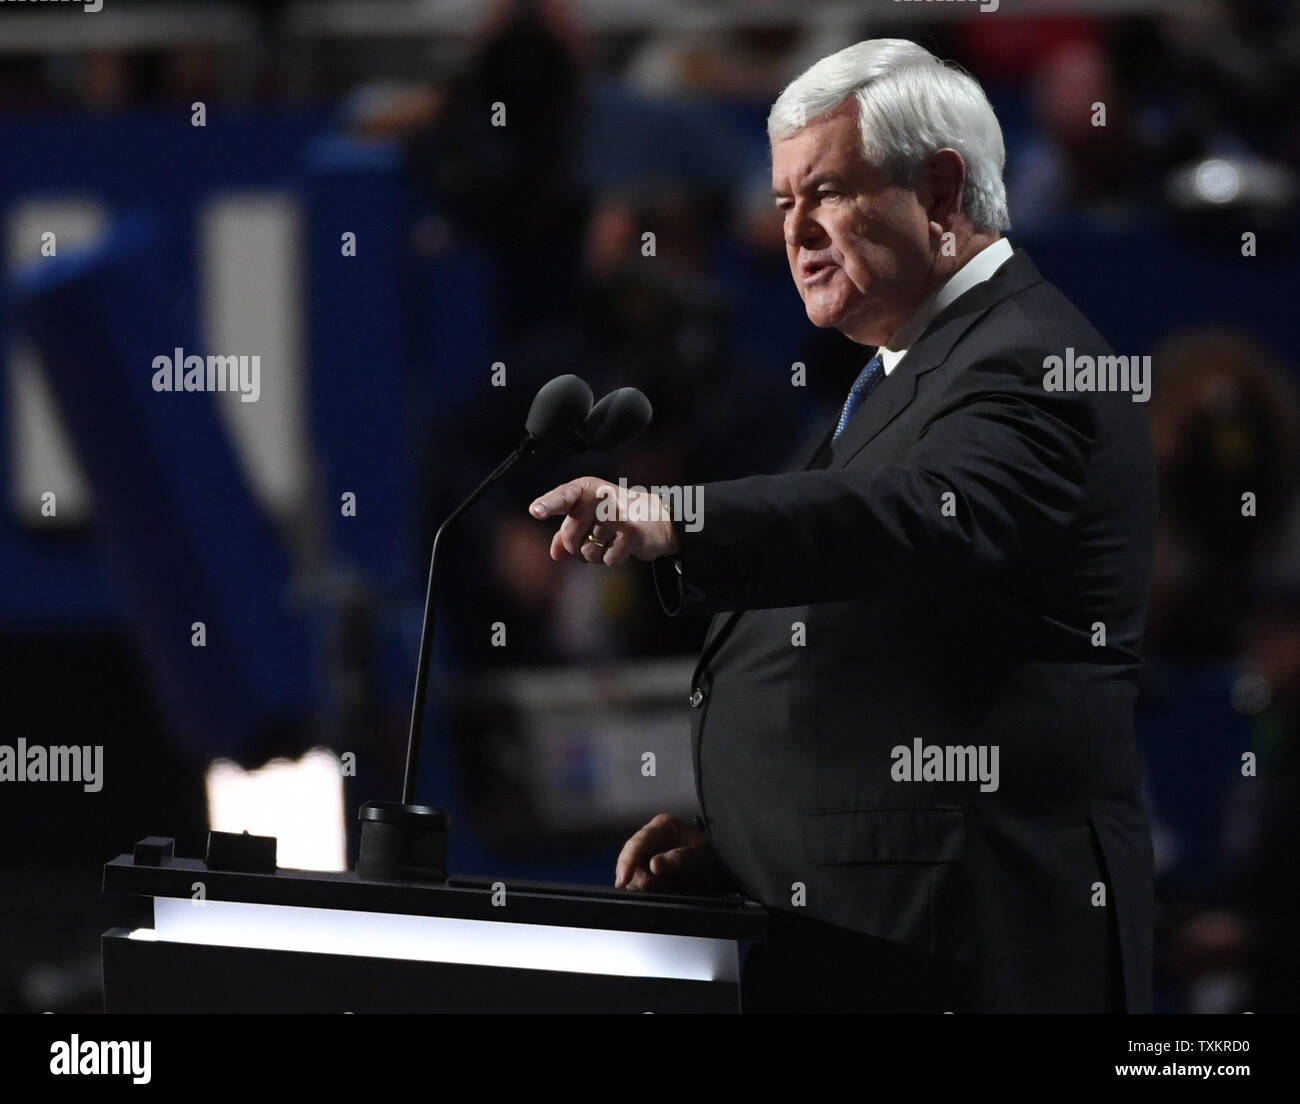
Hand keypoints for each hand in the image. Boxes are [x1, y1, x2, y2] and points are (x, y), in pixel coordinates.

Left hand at [529, 476, 679, 566]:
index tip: (535, 511)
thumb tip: (555, 554)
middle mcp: (601, 498)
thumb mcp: (588, 520)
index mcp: (586, 489)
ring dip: (596, 555)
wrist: (657, 519)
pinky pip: (608, 559)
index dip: (548, 504)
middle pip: (569, 535)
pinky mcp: (632, 532)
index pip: (563, 496)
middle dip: (575, 547)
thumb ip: (567, 534)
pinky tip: (624, 546)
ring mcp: (617, 514)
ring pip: (587, 552)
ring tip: (610, 540)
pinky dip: (614, 559)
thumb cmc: (616, 517)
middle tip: (593, 539)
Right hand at [614, 812, 733, 893]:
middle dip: (635, 875)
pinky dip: (645, 887)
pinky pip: (638, 879)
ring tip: (663, 886)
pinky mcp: (649, 867)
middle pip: (630, 858)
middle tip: (646, 887)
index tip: (623, 879)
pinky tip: (658, 888)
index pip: (637, 842)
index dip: (627, 862)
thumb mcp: (700, 855)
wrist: (720, 865)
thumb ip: (678, 859)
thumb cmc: (713, 854)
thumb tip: (654, 865)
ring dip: (641, 882)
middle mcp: (653, 837)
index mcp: (663, 826)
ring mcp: (649, 852)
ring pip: (632, 871)